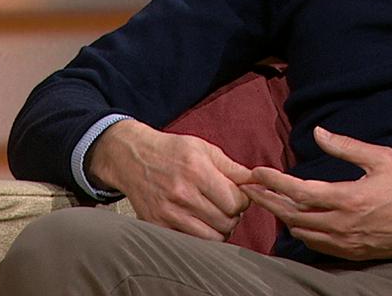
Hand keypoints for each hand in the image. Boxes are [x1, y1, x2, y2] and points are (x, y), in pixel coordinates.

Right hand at [88, 119, 254, 241]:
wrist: (132, 158)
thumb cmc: (171, 151)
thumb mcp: (203, 149)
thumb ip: (232, 168)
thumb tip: (259, 181)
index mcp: (196, 170)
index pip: (236, 202)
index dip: (243, 201)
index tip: (237, 196)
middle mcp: (182, 193)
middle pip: (226, 222)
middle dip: (233, 216)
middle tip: (226, 206)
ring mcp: (168, 212)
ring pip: (211, 238)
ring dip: (219, 230)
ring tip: (215, 216)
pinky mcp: (157, 225)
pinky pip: (191, 242)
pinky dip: (200, 237)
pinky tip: (199, 222)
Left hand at [242, 126, 391, 259]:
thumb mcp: (381, 158)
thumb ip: (346, 146)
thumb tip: (318, 133)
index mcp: (348, 198)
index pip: (299, 191)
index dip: (274, 182)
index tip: (256, 172)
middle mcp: (342, 223)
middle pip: (292, 214)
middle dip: (267, 200)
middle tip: (249, 187)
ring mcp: (345, 242)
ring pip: (301, 232)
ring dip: (281, 216)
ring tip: (267, 201)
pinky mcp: (350, 253)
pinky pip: (315, 245)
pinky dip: (299, 232)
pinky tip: (293, 220)